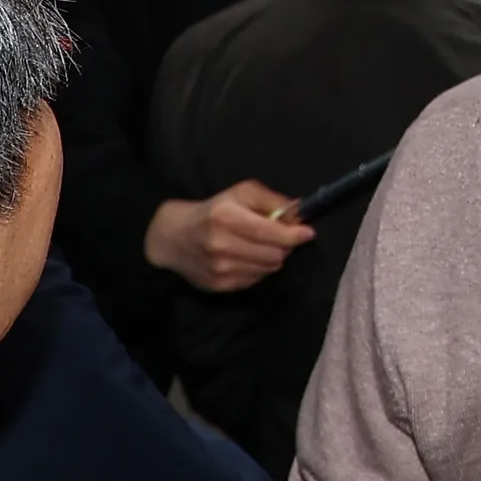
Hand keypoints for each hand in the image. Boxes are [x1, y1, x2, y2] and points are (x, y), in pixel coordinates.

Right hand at [145, 182, 307, 293]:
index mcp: (225, 217)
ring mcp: (220, 269)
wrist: (172, 237)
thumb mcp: (239, 194)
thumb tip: (299, 210)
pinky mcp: (220, 286)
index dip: (294, 235)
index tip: (308, 233)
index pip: (270, 232)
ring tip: (262, 246)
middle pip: (274, 254)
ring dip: (273, 258)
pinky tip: (248, 258)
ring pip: (268, 269)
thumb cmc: (212, 210)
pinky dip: (259, 269)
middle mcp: (221, 245)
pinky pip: (256, 280)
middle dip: (285, 245)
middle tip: (282, 237)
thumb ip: (270, 199)